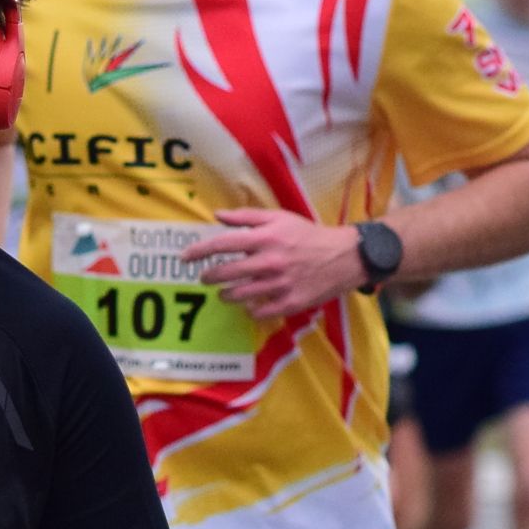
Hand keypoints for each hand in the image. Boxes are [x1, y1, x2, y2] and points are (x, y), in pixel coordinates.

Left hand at [179, 209, 365, 319]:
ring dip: (225, 295)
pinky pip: (258, 313)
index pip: (222, 244)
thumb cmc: (307, 235)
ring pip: (238, 296)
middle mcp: (269, 262)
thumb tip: (217, 215)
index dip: (199, 251)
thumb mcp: (279, 218)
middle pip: (225, 274)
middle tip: (205, 277)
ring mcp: (279, 285)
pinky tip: (249, 304)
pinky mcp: (289, 304)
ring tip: (224, 292)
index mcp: (265, 238)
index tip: (185, 257)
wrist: (343, 257)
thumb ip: (247, 216)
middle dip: (209, 277)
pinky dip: (249, 309)